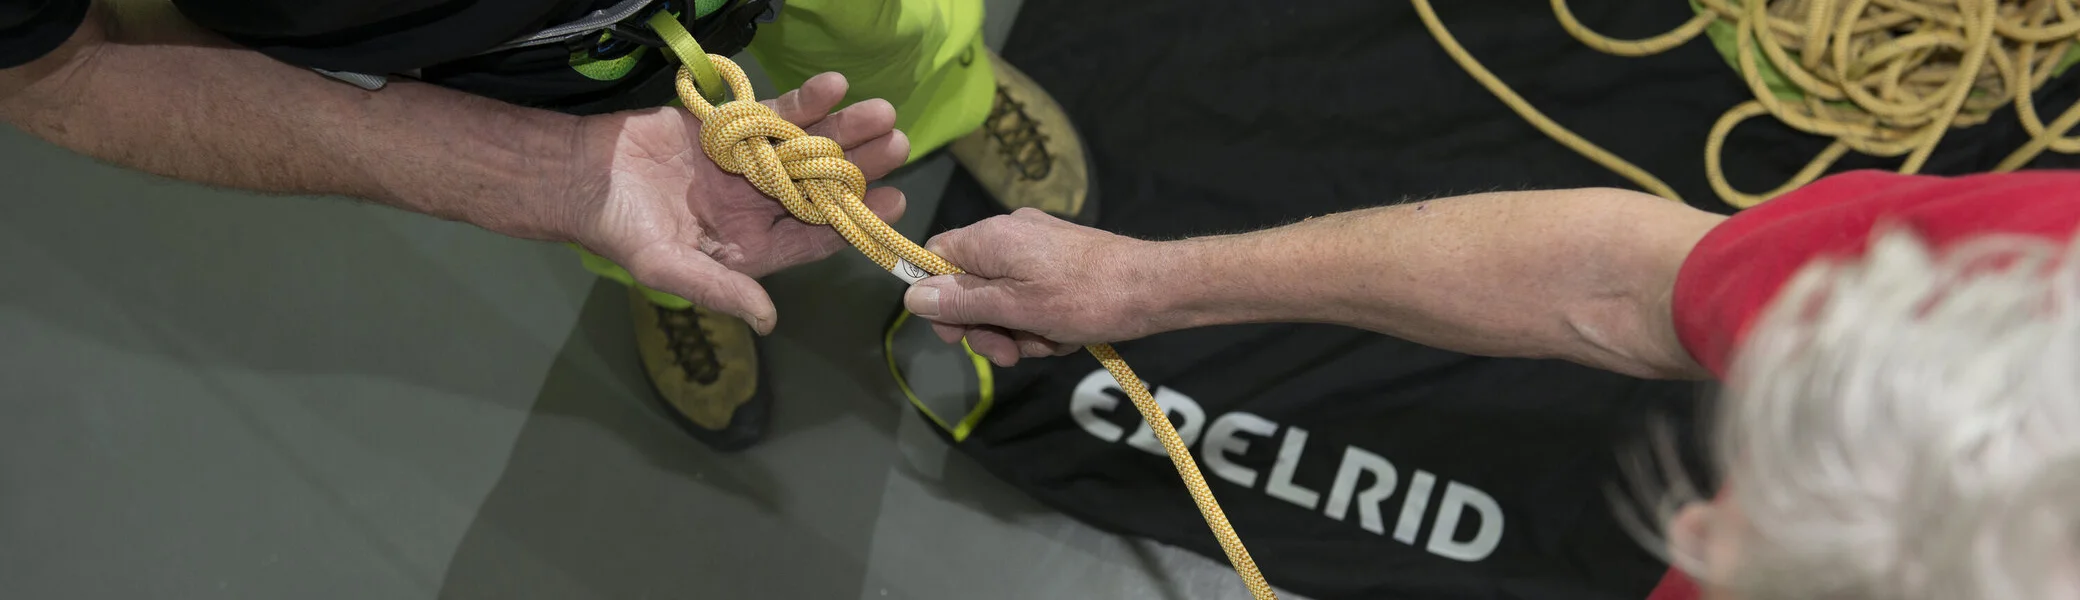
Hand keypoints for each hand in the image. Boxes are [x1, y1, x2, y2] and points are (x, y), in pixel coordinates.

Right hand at [564, 72, 909, 333]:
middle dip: (859, 166)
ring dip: (843, 129)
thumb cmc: (619, 231)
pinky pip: (776, 113)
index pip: (815, 235)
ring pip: (807, 146)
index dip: (855, 220)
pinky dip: (805, 101)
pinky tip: (834, 87)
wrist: (579, 176)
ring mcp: (748, 165)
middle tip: (899, 146)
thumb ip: (720, 289)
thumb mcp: (668, 268)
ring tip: (880, 112)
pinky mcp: (732, 128)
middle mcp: (758, 206)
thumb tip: (768, 320)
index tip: (893, 203)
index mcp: (752, 245)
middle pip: (821, 185)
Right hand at [902, 208, 1169, 366]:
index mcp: (990, 238)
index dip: (938, 299)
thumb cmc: (1084, 297)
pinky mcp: (1061, 265)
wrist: (1155, 289)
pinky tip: (1065, 336)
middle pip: (969, 287)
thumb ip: (962, 302)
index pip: (935, 258)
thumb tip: (912, 295)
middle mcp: (1009, 236)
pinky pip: (1032, 299)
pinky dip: (1043, 323)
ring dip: (1019, 332)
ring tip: (1050, 342)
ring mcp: (1037, 250)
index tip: (955, 333)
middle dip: (987, 327)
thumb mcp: (1015, 308)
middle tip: (1009, 354)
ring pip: (1003, 301)